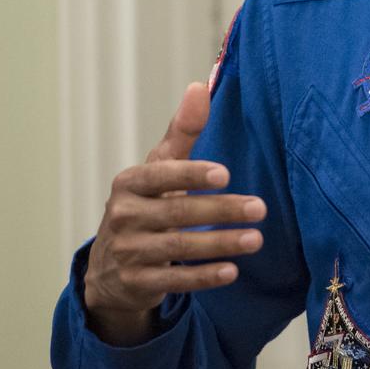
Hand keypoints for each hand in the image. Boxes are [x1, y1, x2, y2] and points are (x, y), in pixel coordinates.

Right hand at [83, 82, 266, 345]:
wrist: (109, 267)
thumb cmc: (146, 204)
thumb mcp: (159, 168)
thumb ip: (182, 132)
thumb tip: (200, 85)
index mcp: (130, 183)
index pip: (161, 176)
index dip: (191, 174)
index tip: (226, 173)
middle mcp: (123, 217)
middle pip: (177, 212)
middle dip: (221, 210)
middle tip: (261, 208)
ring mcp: (128, 252)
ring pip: (178, 248)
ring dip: (220, 244)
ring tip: (256, 238)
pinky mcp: (136, 283)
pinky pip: (173, 281)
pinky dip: (203, 277)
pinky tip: (232, 271)